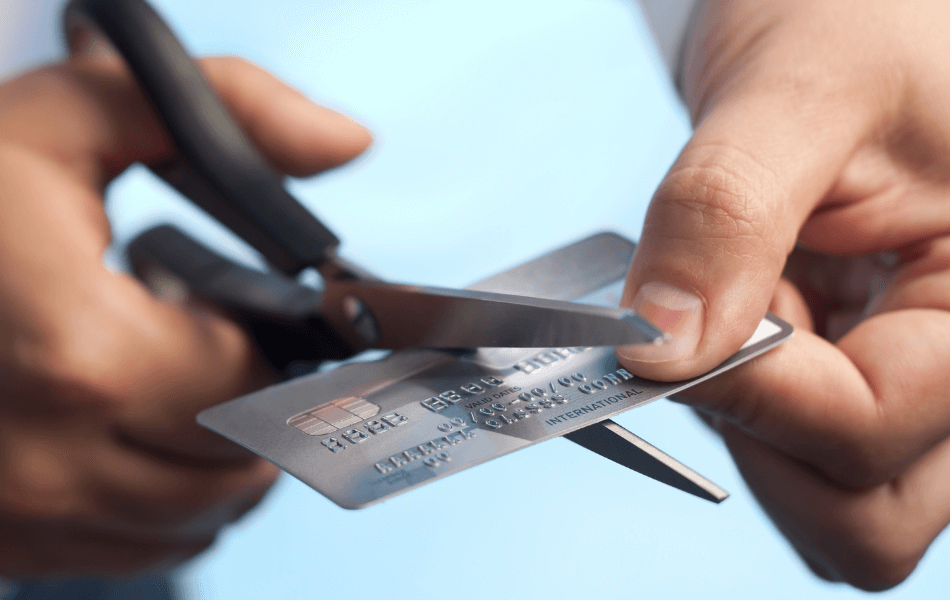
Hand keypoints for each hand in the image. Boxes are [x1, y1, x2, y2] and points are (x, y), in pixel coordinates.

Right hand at [0, 53, 369, 575]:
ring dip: (225, 455)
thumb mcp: (65, 120)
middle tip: (221, 341)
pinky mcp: (11, 544)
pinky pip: (146, 551)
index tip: (251, 311)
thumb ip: (227, 108)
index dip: (276, 343)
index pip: (260, 384)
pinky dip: (173, 502)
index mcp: (85, 356)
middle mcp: (57, 461)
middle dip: (258, 399)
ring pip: (203, 519)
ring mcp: (29, 515)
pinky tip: (146, 436)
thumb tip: (346, 140)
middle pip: (243, 462)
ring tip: (188, 384)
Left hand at [617, 0, 949, 589]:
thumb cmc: (856, 19)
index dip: (753, 396)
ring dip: (758, 429)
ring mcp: (931, 387)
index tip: (669, 332)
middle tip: (723, 322)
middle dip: (760, 438)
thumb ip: (723, 218)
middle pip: (865, 513)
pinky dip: (758, 417)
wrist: (853, 11)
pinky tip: (757, 322)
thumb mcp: (796, 95)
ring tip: (755, 305)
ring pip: (837, 502)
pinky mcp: (880, 379)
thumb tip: (656, 352)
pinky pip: (811, 461)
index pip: (869, 433)